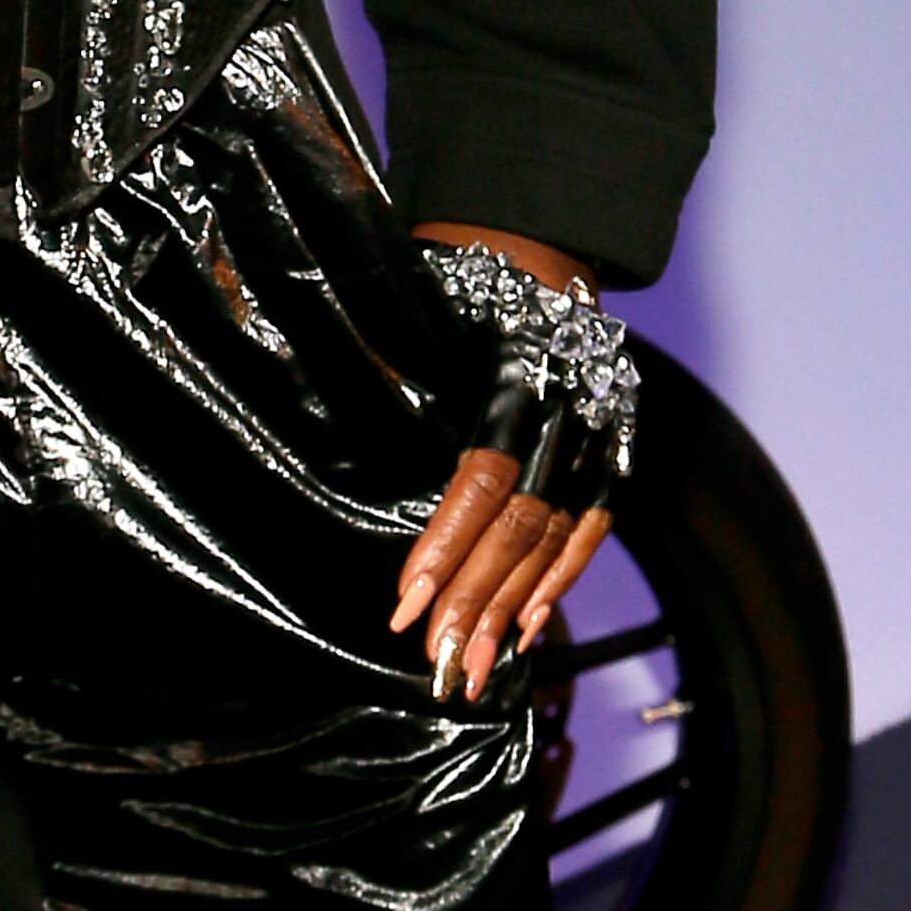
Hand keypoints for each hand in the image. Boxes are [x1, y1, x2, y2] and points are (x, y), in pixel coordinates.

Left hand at [389, 219, 614, 708]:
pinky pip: (594, 526)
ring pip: (556, 536)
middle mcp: (569, 407)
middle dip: (475, 600)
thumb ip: (373, 365)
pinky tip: (524, 628)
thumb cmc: (455, 280)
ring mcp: (600, 430)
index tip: (404, 605)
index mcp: (516, 372)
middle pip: (522, 524)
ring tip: (468, 667)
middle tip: (434, 662)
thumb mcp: (410, 308)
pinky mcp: (616, 446)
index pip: (483, 478)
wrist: (537, 243)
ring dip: (511, 608)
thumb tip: (295, 408)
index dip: (446, 545)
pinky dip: (561, 579)